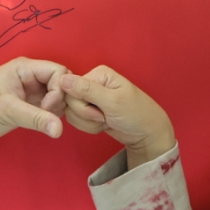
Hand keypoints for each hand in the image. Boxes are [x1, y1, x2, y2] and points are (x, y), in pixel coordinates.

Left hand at [0, 57, 69, 145]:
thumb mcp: (8, 111)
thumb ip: (36, 119)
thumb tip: (59, 130)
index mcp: (25, 68)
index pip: (58, 71)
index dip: (59, 89)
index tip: (47, 107)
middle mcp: (31, 76)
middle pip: (61, 82)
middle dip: (60, 100)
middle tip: (47, 116)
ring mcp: (32, 90)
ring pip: (58, 95)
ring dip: (57, 109)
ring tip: (44, 121)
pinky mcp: (31, 104)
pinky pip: (51, 106)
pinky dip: (52, 115)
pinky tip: (44, 124)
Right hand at [58, 66, 176, 170]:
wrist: (146, 134)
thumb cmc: (136, 114)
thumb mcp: (112, 102)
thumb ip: (87, 90)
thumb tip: (62, 79)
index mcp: (98, 74)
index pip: (70, 89)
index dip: (82, 105)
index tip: (101, 111)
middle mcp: (92, 83)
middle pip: (69, 102)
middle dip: (86, 115)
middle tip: (105, 117)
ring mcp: (90, 98)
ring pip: (71, 113)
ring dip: (89, 123)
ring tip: (106, 121)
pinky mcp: (90, 111)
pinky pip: (77, 120)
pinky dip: (89, 127)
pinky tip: (103, 125)